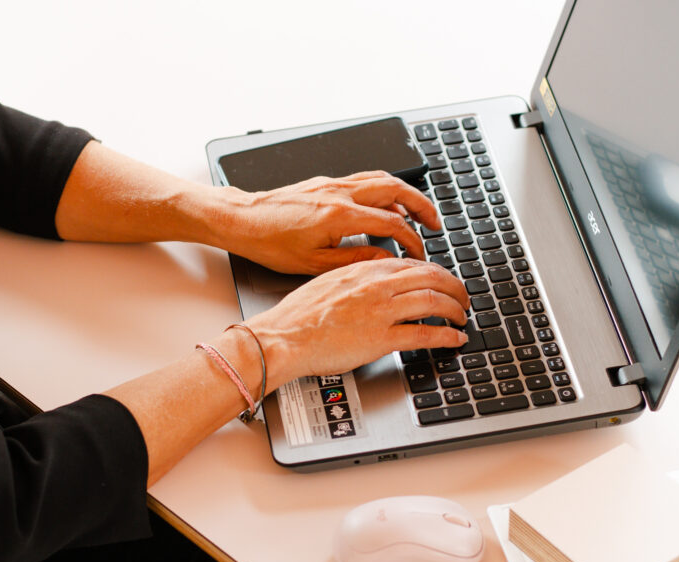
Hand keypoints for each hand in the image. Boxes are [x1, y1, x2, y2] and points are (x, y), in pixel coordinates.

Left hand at [214, 171, 438, 274]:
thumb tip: (384, 257)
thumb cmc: (270, 243)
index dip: (412, 240)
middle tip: (435, 223)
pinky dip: (384, 190)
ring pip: (382, 179)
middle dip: (421, 205)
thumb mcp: (315, 264)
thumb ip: (355, 259)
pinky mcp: (325, 183)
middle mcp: (340, 193)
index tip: (419, 253)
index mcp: (340, 216)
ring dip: (406, 194)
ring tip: (418, 212)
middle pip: (396, 190)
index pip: (391, 223)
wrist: (243, 220)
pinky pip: (364, 180)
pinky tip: (386, 204)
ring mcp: (333, 184)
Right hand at [245, 258, 468, 389]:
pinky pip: (425, 334)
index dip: (435, 273)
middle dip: (455, 287)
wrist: (285, 336)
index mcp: (365, 269)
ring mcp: (382, 311)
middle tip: (463, 297)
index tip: (441, 282)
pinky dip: (446, 336)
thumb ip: (356, 279)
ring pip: (434, 301)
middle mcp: (378, 286)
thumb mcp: (329, 281)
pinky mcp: (382, 338)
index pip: (413, 264)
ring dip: (455, 309)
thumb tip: (372, 283)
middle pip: (432, 277)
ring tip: (462, 317)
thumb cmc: (299, 314)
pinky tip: (454, 339)